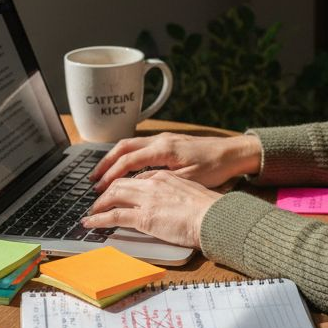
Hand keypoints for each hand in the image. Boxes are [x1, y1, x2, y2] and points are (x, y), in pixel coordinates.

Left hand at [81, 169, 221, 247]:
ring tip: (91, 212)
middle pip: (120, 182)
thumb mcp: (192, 192)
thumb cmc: (210, 209)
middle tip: (98, 200)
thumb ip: (177, 191)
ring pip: (113, 195)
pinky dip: (98, 219)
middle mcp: (152, 183)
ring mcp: (147, 199)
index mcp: (165, 176)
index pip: (137, 177)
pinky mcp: (143, 217)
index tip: (118, 191)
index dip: (123, 184)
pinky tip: (90, 223)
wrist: (214, 216)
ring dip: (99, 204)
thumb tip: (171, 201)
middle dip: (106, 190)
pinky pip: (113, 216)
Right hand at [89, 132, 261, 192]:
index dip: (111, 175)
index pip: (128, 161)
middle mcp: (161, 140)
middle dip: (105, 163)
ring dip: (114, 158)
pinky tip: (124, 167)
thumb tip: (138, 186)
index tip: (99, 189)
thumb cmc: (216, 167)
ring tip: (102, 174)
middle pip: (123, 148)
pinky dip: (127, 156)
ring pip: (131, 145)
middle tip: (92, 179)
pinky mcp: (170, 142)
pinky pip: (141, 146)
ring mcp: (165, 139)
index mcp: (164, 149)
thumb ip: (162, 181)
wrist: (234, 153)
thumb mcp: (189, 179)